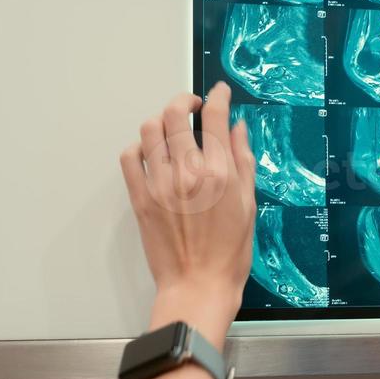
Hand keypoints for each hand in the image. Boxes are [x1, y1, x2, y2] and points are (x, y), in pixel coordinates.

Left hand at [119, 83, 255, 341]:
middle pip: (176, 115)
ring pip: (150, 130)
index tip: (218, 93)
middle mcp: (188, 172)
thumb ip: (243, 162)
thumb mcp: (248, 205)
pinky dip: (139, 146)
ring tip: (171, 128)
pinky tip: (151, 152)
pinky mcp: (140, 198)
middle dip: (185, 102)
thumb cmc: (229, 253)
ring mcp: (160, 184)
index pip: (215, 117)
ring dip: (161, 120)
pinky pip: (130, 157)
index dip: (217, 97)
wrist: (198, 286)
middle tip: (192, 106)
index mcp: (220, 173)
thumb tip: (237, 129)